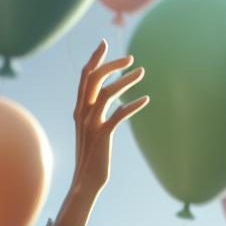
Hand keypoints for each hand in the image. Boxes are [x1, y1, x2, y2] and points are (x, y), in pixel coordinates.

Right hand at [56, 41, 148, 225]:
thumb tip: (112, 102)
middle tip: (130, 58)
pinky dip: (133, 105)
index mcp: (79, 109)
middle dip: (111, 63)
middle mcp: (82, 112)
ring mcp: (91, 123)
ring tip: (142, 73)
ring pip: (106, 93)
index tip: (104, 44)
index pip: (85, 76)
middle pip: (93, 78)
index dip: (94, 58)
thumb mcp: (92, 131)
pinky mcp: (103, 135)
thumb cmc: (92, 157)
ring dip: (125, 80)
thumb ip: (97, 114)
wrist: (86, 181)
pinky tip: (146, 100)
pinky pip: (118, 115)